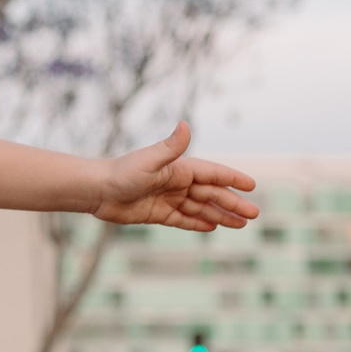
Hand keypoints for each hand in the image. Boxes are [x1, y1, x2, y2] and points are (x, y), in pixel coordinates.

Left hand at [91, 122, 260, 230]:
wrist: (96, 191)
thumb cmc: (122, 173)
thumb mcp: (149, 160)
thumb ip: (171, 147)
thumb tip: (185, 124)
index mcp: (178, 169)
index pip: (212, 173)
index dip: (232, 179)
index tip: (252, 185)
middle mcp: (175, 182)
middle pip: (210, 194)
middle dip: (232, 203)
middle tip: (254, 214)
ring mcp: (167, 198)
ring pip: (200, 209)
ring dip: (221, 215)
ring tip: (241, 224)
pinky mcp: (157, 213)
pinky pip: (183, 220)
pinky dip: (198, 223)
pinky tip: (213, 227)